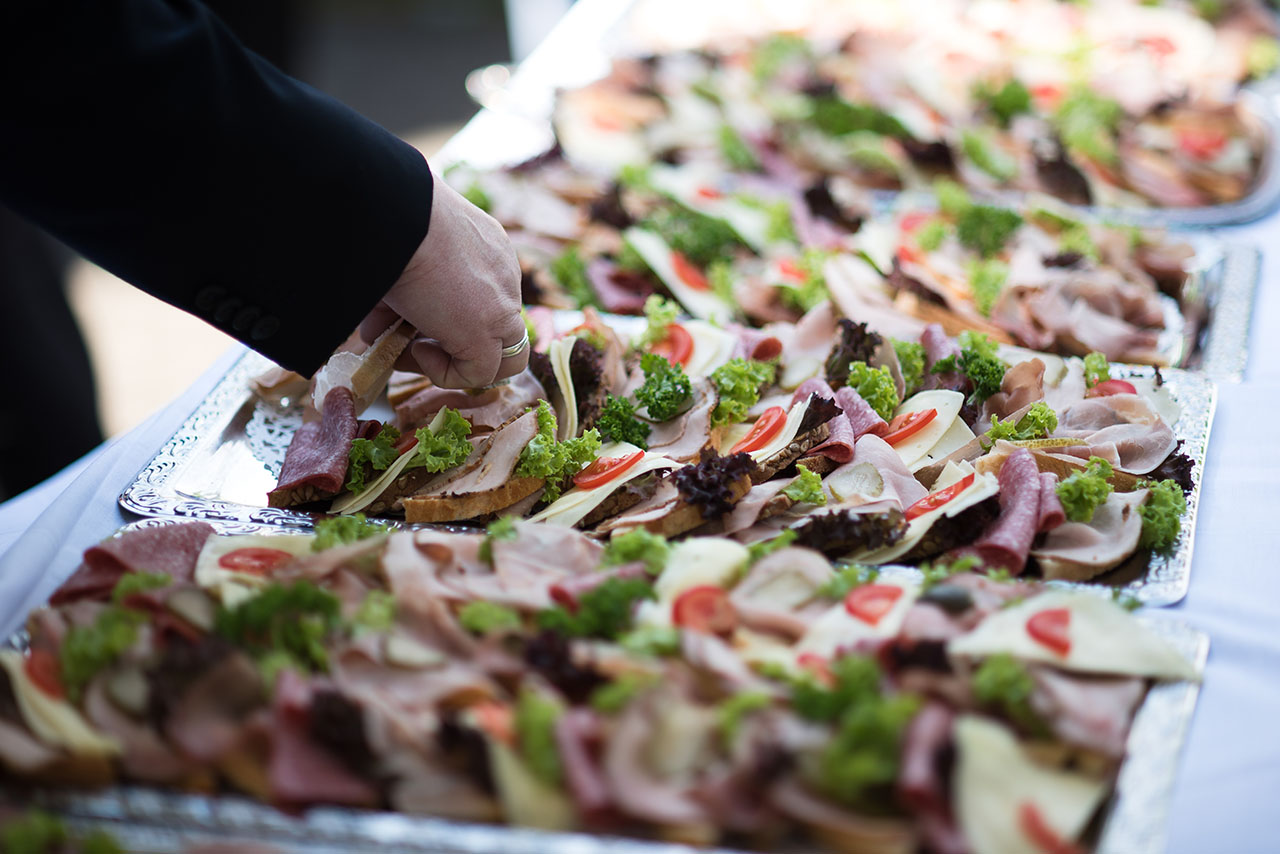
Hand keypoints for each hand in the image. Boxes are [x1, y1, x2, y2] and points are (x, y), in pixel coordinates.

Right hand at [360, 175, 526, 387]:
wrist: (393, 213)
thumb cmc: (388, 224)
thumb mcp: (401, 258)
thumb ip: (401, 294)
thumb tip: (378, 328)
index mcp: (488, 249)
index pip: (481, 296)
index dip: (442, 315)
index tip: (405, 315)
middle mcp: (503, 276)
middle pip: (491, 326)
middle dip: (447, 340)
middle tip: (404, 339)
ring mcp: (501, 306)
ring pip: (503, 356)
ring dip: (451, 361)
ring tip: (403, 349)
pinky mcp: (487, 333)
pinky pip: (480, 375)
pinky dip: (444, 373)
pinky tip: (412, 350)